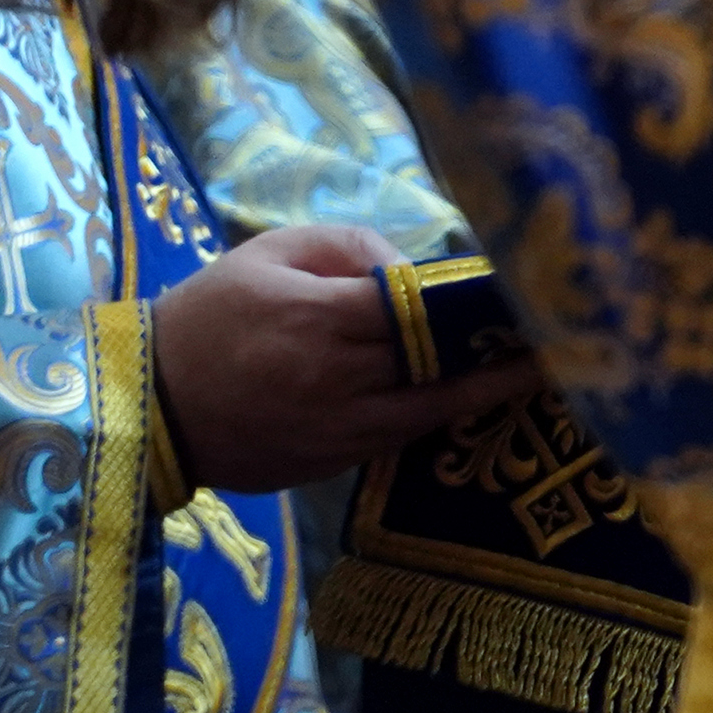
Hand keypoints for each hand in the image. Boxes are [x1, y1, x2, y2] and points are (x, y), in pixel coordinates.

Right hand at [151, 224, 542, 494]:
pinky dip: (441, 419)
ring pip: (431, 410)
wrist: (145, 404)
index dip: (476, 303)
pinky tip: (481, 401)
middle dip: (497, 348)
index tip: (531, 294)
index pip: (418, 309)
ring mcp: (334, 430)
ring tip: (546, 370)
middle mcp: (334, 379)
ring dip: (488, 392)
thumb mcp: (272, 254)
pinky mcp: (329, 464)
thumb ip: (351, 248)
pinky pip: (400, 438)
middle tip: (567, 333)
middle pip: (436, 361)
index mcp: (317, 318)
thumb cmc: (211, 313)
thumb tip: (417, 268)